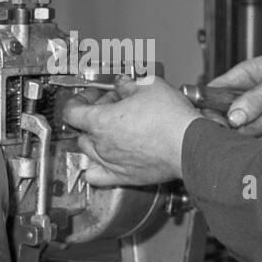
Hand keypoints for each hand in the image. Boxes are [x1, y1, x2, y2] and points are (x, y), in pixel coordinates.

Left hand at [61, 75, 200, 185]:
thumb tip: (122, 83)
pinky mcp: (123, 177)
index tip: (92, 95)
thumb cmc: (171, 119)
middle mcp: (101, 145)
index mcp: (101, 121)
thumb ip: (128, 84)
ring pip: (89, 151)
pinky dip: (94, 167)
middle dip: (95, 114)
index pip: (72, 112)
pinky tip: (106, 158)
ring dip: (97, 138)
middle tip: (114, 106)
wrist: (190, 145)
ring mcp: (111, 163)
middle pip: (83, 130)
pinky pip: (95, 176)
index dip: (80, 100)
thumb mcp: (148, 86)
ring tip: (116, 128)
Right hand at [208, 52, 261, 140]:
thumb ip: (257, 98)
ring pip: (254, 138)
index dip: (213, 114)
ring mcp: (258, 116)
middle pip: (233, 126)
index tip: (228, 124)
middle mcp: (245, 99)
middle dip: (260, 123)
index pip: (211, 97)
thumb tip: (233, 117)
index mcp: (240, 78)